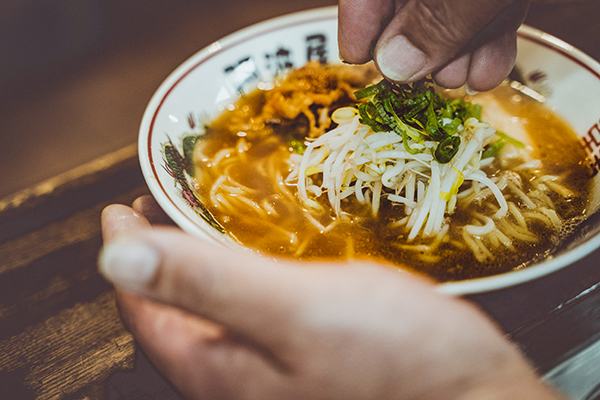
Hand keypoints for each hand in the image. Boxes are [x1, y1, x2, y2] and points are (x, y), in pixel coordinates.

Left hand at [99, 195, 564, 399]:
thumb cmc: (398, 367)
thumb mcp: (293, 312)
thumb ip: (207, 284)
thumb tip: (119, 258)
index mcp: (217, 367)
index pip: (143, 307)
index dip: (127, 253)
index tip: (122, 208)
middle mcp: (237, 376)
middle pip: (174, 309)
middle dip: (161, 254)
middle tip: (166, 202)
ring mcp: (273, 370)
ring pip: (215, 308)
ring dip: (203, 260)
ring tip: (209, 215)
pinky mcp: (309, 359)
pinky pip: (257, 311)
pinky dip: (247, 273)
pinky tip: (269, 249)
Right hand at [338, 0, 530, 91]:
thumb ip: (438, 16)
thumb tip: (394, 63)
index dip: (361, 21)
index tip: (363, 62)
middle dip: (418, 43)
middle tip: (427, 79)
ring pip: (450, 0)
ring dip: (457, 46)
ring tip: (466, 78)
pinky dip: (488, 29)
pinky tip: (490, 62)